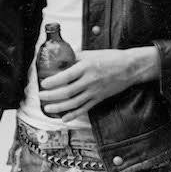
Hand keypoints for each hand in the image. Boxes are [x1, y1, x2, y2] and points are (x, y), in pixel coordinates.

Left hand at [38, 47, 159, 121]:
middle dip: (52, 96)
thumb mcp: (91, 53)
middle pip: (68, 92)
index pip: (67, 76)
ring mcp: (95, 92)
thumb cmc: (110, 58)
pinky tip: (64, 118)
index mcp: (87, 67)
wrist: (130, 68)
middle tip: (40, 96)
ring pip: (74, 103)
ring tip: (47, 109)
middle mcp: (90, 81)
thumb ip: (75, 57)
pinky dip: (74, 114)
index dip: (53, 81)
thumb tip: (60, 58)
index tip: (43, 84)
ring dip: (59, 107)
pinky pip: (85, 109)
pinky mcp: (99, 99)